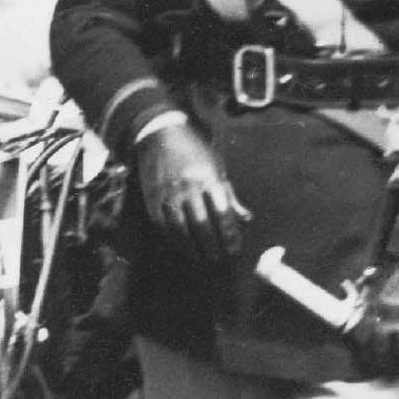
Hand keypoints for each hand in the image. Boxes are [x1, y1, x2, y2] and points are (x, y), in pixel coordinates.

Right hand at [137, 118, 249, 262]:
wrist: (160, 137)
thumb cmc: (194, 153)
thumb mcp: (217, 170)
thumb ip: (231, 197)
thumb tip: (246, 220)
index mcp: (208, 179)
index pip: (222, 212)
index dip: (229, 234)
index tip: (235, 250)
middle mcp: (188, 187)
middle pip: (201, 224)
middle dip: (211, 246)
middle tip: (219, 261)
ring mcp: (167, 194)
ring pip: (180, 228)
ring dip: (191, 248)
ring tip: (202, 261)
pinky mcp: (152, 199)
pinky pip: (163, 225)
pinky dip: (173, 240)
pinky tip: (183, 248)